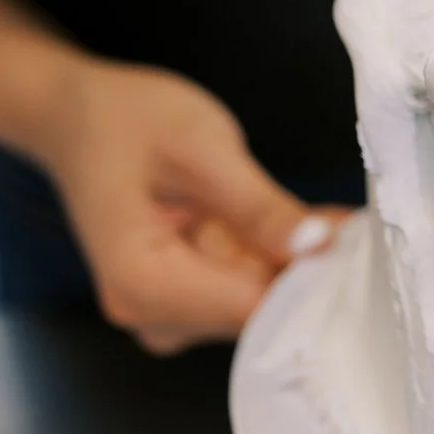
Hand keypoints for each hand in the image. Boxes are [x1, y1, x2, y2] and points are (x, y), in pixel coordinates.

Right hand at [32, 60, 348, 354]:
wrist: (76, 118)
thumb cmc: (125, 120)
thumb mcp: (201, 145)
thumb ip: (259, 203)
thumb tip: (316, 246)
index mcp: (141, 280)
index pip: (249, 310)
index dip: (309, 282)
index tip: (357, 249)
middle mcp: (148, 314)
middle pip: (254, 315)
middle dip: (305, 271)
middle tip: (348, 224)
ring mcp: (162, 313)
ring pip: (256, 306)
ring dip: (292, 264)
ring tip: (320, 216)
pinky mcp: (179, 302)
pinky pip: (242, 291)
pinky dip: (272, 260)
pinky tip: (293, 225)